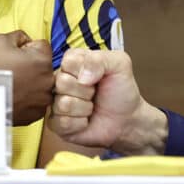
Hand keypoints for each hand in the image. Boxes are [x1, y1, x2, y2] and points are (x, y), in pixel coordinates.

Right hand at [0, 31, 53, 125]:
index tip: (14, 56)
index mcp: (43, 59)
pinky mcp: (37, 114)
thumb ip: (19, 36)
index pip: (41, 46)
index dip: (27, 48)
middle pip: (43, 66)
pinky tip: (13, 97)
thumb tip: (26, 40)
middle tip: (11, 71)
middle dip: (30, 66)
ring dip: (31, 83)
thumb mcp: (0, 42)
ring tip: (11, 85)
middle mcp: (49, 79)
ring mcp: (44, 98)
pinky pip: (36, 101)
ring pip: (40, 84)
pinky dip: (27, 99)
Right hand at [48, 49, 166, 154]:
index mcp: (73, 62)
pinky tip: (86, 120)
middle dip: (87, 91)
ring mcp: (56, 102)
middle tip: (95, 93)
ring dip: (85, 108)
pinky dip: (80, 123)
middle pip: (62, 82)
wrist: (127, 118)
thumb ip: (100, 59)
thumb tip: (82, 77)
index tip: (97, 76)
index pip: (68, 61)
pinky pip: (63, 123)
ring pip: (64, 104)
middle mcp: (60, 80)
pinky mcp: (57, 123)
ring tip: (92, 106)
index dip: (86, 70)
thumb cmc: (121, 89)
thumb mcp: (120, 64)